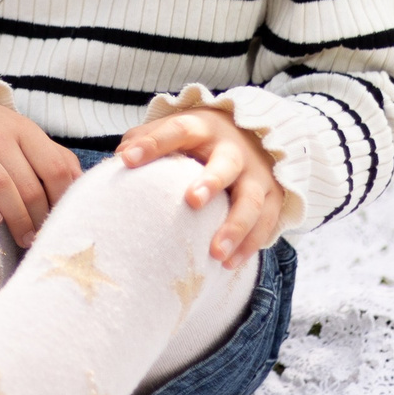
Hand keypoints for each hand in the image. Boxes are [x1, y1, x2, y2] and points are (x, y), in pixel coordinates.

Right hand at [0, 97, 82, 247]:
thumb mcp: (23, 135)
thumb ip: (53, 157)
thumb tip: (81, 187)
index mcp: (23, 129)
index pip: (54, 167)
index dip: (62, 199)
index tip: (62, 221)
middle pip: (27, 182)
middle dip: (38, 217)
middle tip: (40, 239)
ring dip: (15, 217)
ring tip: (22, 238)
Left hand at [116, 106, 283, 269]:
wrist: (253, 137)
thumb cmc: (199, 141)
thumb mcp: (175, 131)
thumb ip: (146, 140)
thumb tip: (119, 159)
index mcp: (203, 129)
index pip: (178, 131)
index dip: (153, 143)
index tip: (127, 159)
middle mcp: (233, 150)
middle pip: (226, 164)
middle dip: (211, 182)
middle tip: (192, 201)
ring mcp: (257, 175)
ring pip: (252, 200)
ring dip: (235, 227)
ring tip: (216, 254)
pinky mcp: (274, 197)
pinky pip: (266, 223)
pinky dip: (250, 245)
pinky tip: (229, 264)